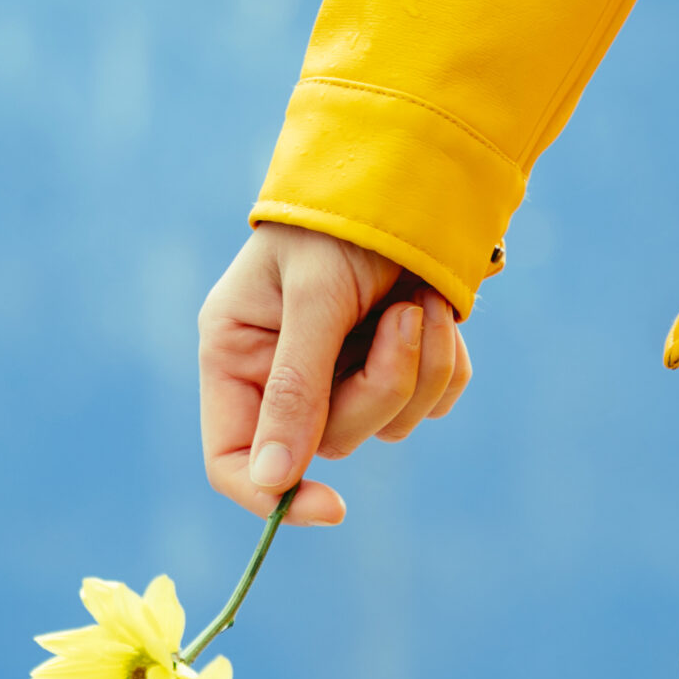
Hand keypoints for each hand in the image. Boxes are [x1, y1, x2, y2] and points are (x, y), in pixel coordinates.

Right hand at [198, 224, 472, 524]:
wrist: (409, 172)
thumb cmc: (339, 221)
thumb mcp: (314, 295)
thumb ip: (296, 386)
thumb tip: (273, 479)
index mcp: (236, 358)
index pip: (232, 460)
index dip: (272, 495)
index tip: (332, 506)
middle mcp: (282, 378)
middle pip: (329, 445)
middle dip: (380, 386)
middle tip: (404, 317)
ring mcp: (342, 377)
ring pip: (390, 426)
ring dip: (421, 366)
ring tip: (420, 299)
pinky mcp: (396, 368)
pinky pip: (432, 403)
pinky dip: (446, 362)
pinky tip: (436, 307)